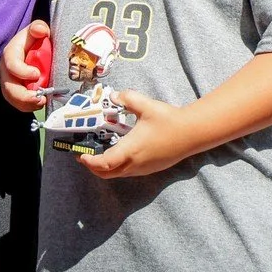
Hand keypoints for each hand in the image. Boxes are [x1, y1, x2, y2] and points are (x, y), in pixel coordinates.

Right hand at [0, 20, 50, 111]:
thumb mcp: (36, 30)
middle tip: (40, 98)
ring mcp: (9, 82)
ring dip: (26, 104)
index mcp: (10, 54)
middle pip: (8, 87)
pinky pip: (17, 104)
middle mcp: (6, 70)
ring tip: (41, 102)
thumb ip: (38, 27)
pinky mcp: (14, 92)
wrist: (31, 48)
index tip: (37, 74)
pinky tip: (39, 104)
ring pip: (12, 98)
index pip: (11, 64)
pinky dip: (27, 107)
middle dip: (23, 96)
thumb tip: (41, 31)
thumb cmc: (34, 39)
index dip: (22, 71)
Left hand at [77, 89, 199, 178]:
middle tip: (85, 156)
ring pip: (118, 174)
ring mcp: (143, 169)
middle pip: (107, 174)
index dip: (89, 162)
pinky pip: (128, 173)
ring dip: (106, 168)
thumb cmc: (168, 120)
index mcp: (130, 150)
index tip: (80, 155)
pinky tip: (120, 153)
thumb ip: (127, 98)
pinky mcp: (151, 169)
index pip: (103, 163)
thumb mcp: (146, 105)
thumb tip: (113, 96)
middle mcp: (134, 164)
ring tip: (99, 154)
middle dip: (93, 168)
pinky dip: (118, 167)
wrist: (192, 133)